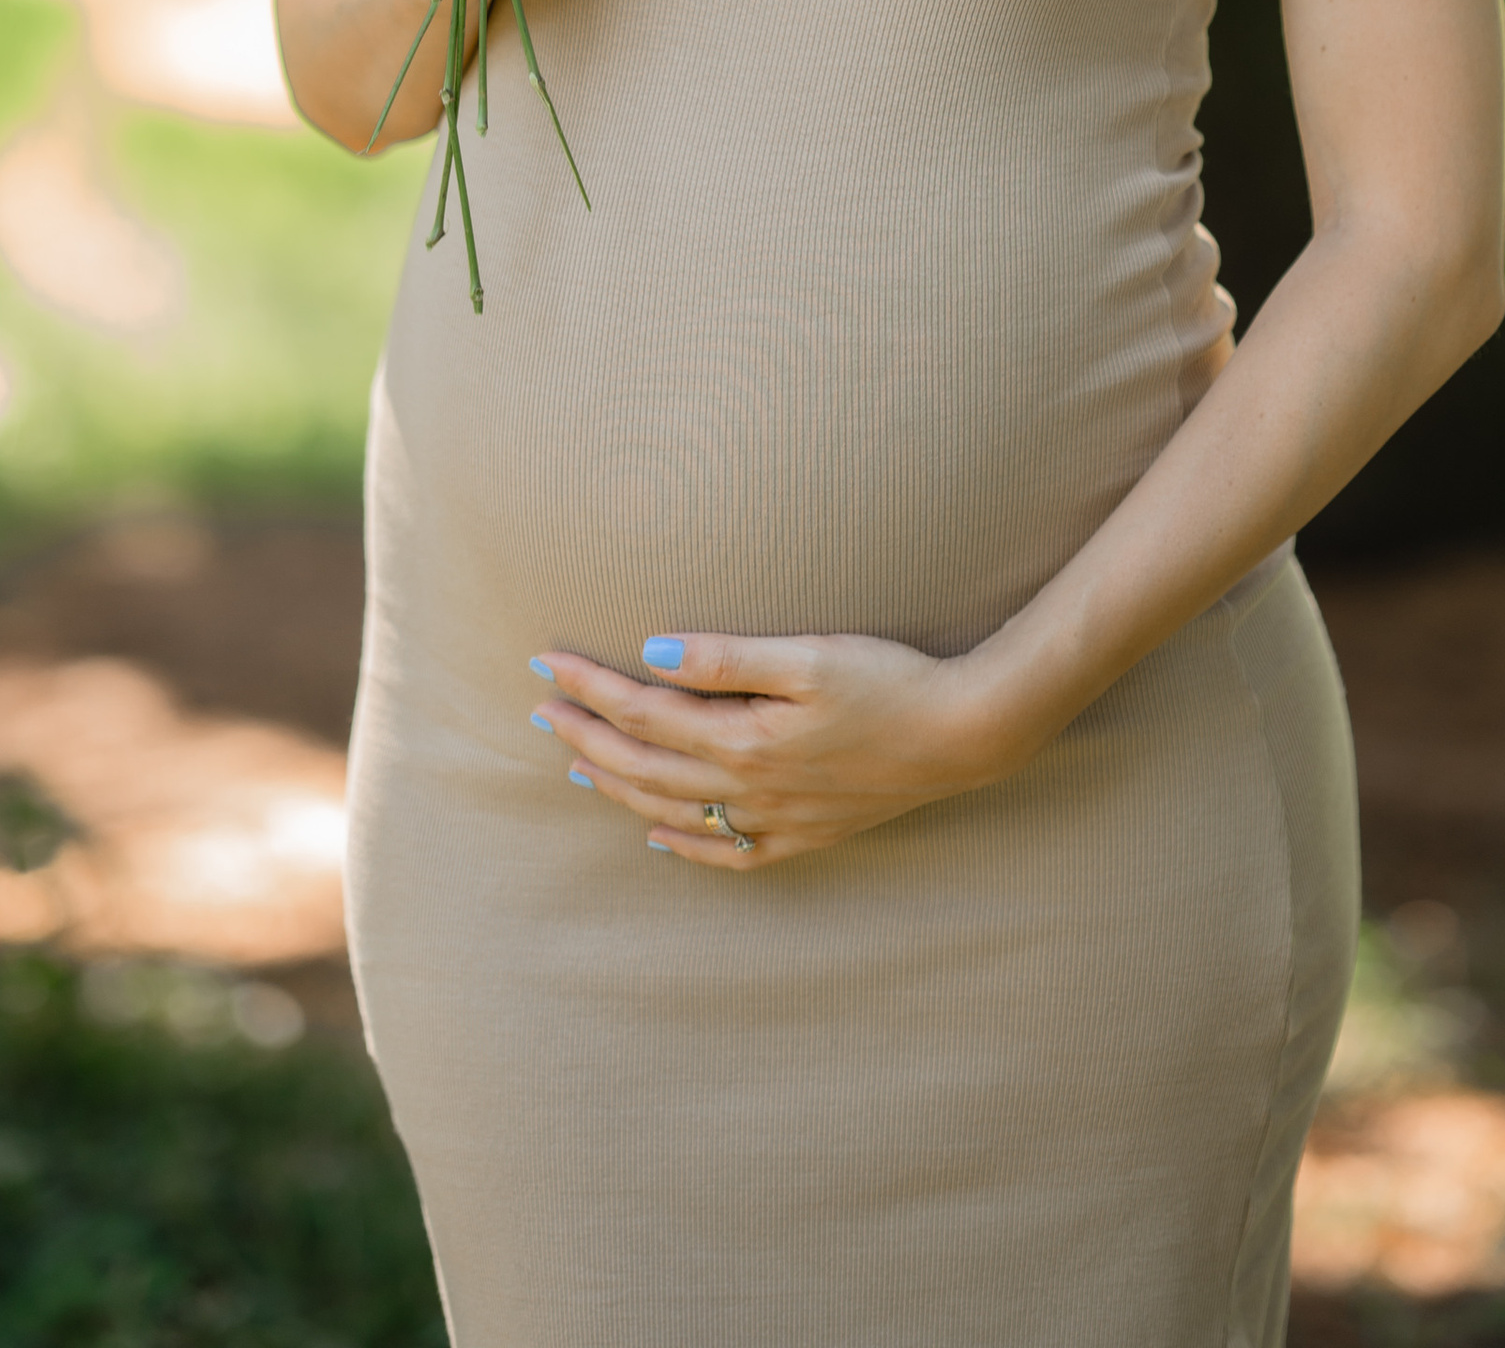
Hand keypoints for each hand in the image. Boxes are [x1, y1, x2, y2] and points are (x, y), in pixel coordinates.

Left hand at [526, 627, 1021, 872]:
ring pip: (672, 810)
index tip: (546, 661)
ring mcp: (775, 821)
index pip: (644, 712)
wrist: (963, 736)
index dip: (590, 687)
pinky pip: (724, 852)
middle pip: (644, 767)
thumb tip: (654, 652)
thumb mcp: (810, 655)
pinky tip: (657, 835)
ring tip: (576, 762)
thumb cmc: (890, 681)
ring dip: (617, 786)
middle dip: (586, 736)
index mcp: (743, 741)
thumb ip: (728, 657)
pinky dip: (682, 844)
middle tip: (540, 709)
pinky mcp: (803, 835)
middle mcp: (748, 790)